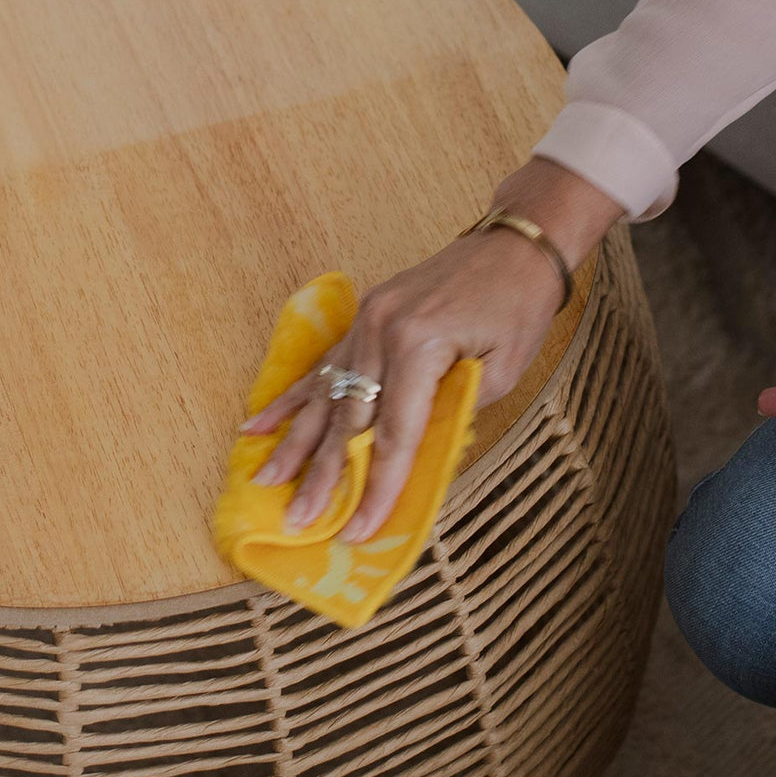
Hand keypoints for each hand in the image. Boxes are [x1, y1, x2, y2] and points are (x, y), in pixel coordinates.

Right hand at [241, 158, 624, 542]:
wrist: (514, 245)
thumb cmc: (518, 309)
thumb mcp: (503, 370)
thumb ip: (454, 413)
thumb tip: (412, 458)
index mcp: (421, 346)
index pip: (395, 435)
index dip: (376, 487)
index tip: (356, 531)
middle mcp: (383, 333)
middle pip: (349, 420)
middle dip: (323, 478)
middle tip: (298, 522)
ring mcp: (366, 322)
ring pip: (326, 396)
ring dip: (295, 444)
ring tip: (266, 482)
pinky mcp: (363, 317)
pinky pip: (321, 365)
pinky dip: (291, 399)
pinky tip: (257, 425)